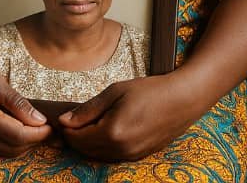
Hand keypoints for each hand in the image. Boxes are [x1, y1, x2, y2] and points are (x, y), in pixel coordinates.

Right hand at [0, 59, 52, 156]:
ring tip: (35, 130)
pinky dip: (10, 144)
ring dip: (23, 144)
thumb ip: (17, 102)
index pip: (19, 135)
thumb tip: (39, 119)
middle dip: (34, 141)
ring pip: (6, 153)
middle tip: (47, 128)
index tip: (51, 125)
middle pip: (14, 149)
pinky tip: (17, 130)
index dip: (39, 134)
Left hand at [57, 73, 203, 160]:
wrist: (183, 100)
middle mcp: (121, 150)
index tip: (64, 116)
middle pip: (85, 150)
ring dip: (88, 142)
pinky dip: (102, 145)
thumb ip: (88, 109)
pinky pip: (112, 155)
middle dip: (75, 136)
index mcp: (112, 132)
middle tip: (73, 119)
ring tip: (89, 122)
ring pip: (97, 155)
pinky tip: (105, 128)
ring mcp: (131, 156)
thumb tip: (65, 121)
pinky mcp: (138, 156)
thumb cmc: (149, 91)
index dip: (66, 128)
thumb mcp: (114, 92)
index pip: (77, 138)